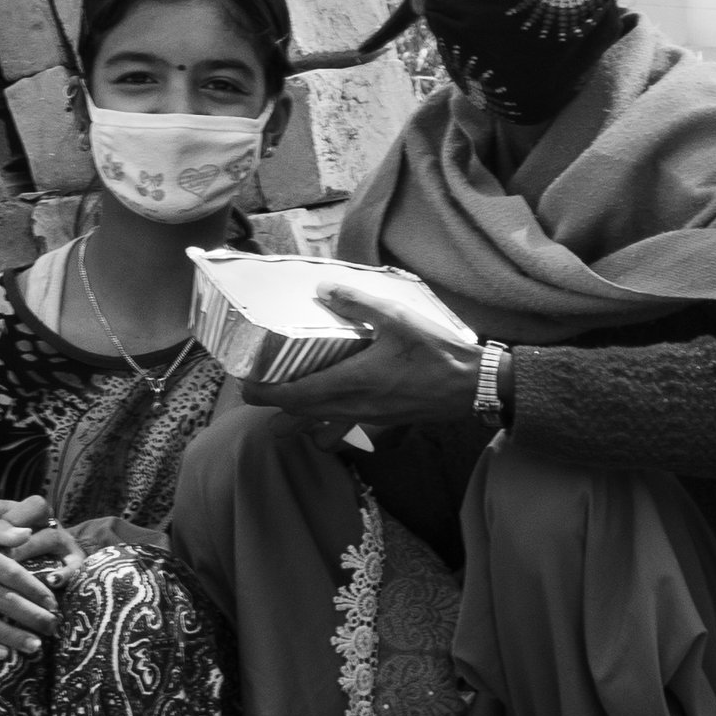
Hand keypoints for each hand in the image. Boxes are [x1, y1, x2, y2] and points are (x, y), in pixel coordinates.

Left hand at [250, 282, 480, 425]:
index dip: (259, 393)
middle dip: (272, 403)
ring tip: (284, 397)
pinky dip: (322, 421)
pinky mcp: (378, 422)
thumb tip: (325, 289)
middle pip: (295, 415)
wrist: (472, 386)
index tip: (243, 382)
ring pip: (316, 425)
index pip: (288, 398)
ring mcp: (364, 419)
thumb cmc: (435, 353)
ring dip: (295, 416)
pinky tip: (327, 404)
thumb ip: (357, 303)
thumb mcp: (396, 319)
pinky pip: (339, 427)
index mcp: (347, 385)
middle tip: (258, 382)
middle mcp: (350, 408)